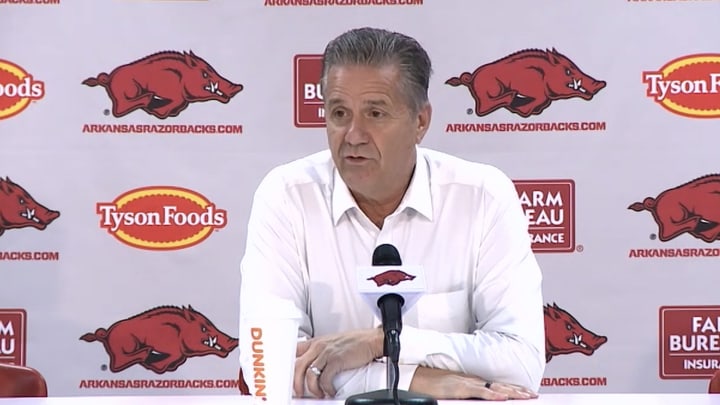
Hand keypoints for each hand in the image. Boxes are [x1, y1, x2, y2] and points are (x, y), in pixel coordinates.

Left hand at [294, 328, 382, 397]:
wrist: (371, 340)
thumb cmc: (354, 342)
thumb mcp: (331, 342)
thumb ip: (320, 351)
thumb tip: (311, 366)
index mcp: (315, 342)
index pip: (294, 351)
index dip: (289, 366)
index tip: (290, 378)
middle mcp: (318, 346)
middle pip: (297, 366)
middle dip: (296, 383)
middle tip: (300, 393)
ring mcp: (327, 353)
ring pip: (309, 374)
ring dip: (312, 389)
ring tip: (318, 394)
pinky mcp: (337, 360)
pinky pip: (325, 379)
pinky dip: (326, 389)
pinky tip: (330, 391)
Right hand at [409, 367, 537, 400]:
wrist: (416, 378)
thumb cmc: (431, 385)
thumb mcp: (453, 391)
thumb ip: (467, 394)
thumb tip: (480, 399)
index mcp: (472, 382)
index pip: (498, 385)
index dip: (514, 389)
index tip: (527, 393)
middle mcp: (473, 381)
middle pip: (500, 385)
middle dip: (518, 391)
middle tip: (534, 395)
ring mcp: (467, 383)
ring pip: (494, 387)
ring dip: (512, 392)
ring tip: (526, 396)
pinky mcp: (459, 388)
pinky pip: (479, 391)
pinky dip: (492, 394)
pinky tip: (502, 396)